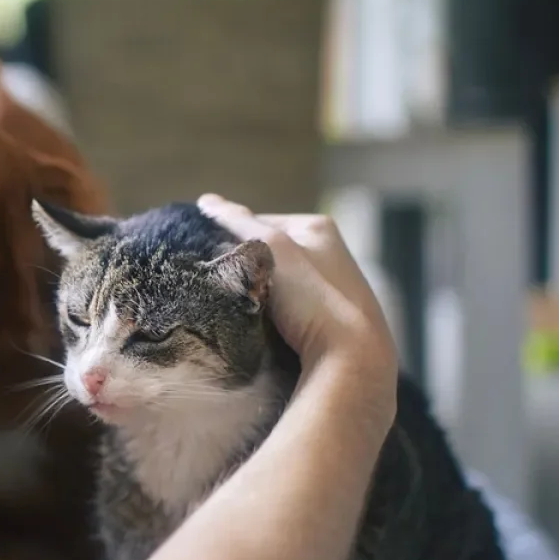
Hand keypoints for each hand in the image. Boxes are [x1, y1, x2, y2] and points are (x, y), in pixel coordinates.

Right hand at [197, 194, 397, 385]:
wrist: (351, 358)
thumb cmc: (312, 296)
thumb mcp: (269, 248)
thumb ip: (237, 222)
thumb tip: (207, 201)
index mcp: (318, 228)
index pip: (258, 223)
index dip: (230, 239)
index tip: (212, 260)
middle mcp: (330, 253)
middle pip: (268, 254)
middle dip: (246, 268)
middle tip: (224, 286)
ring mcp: (332, 288)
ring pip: (277, 284)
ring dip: (257, 294)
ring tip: (240, 308)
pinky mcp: (331, 320)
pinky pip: (289, 309)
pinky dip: (272, 316)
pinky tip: (263, 328)